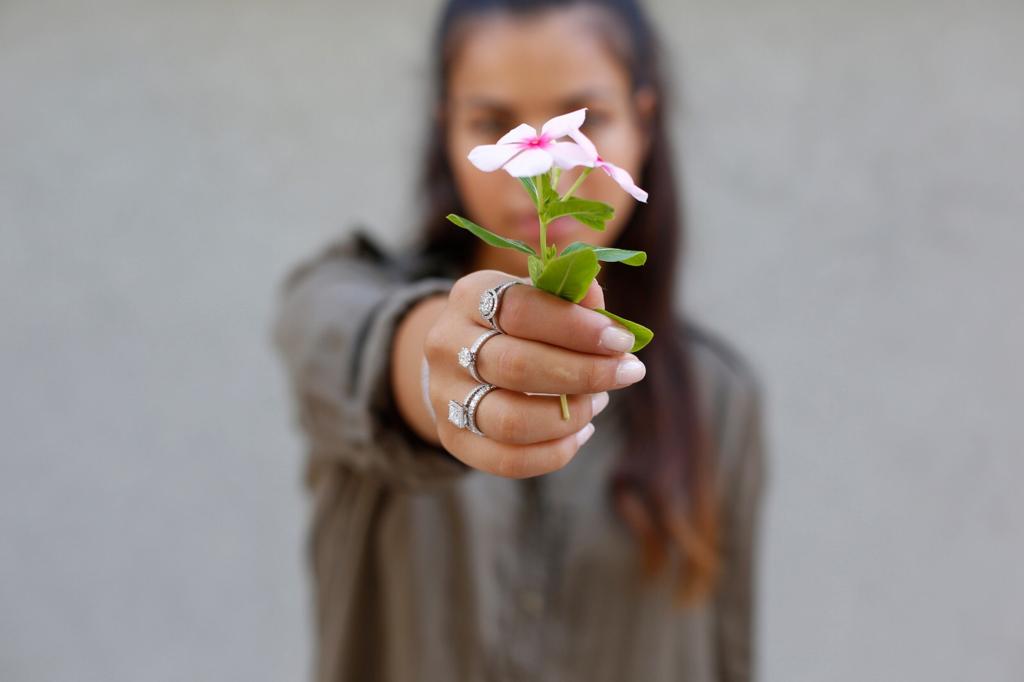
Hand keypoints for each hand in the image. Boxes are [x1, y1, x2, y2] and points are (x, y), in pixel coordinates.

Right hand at [423, 270, 645, 478]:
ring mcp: (445, 396)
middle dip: (584, 373)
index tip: (621, 339)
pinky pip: (507, 460)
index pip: (520, 309)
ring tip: (598, 402)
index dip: (576, 326)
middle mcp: (447, 344)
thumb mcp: (540, 296)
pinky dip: (555, 452)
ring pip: (511, 421)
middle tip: (627, 372)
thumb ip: (570, 294)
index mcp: (470, 297)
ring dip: (569, 416)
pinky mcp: (453, 439)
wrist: (462, 357)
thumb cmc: (518, 323)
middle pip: (516, 366)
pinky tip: (580, 432)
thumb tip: (595, 296)